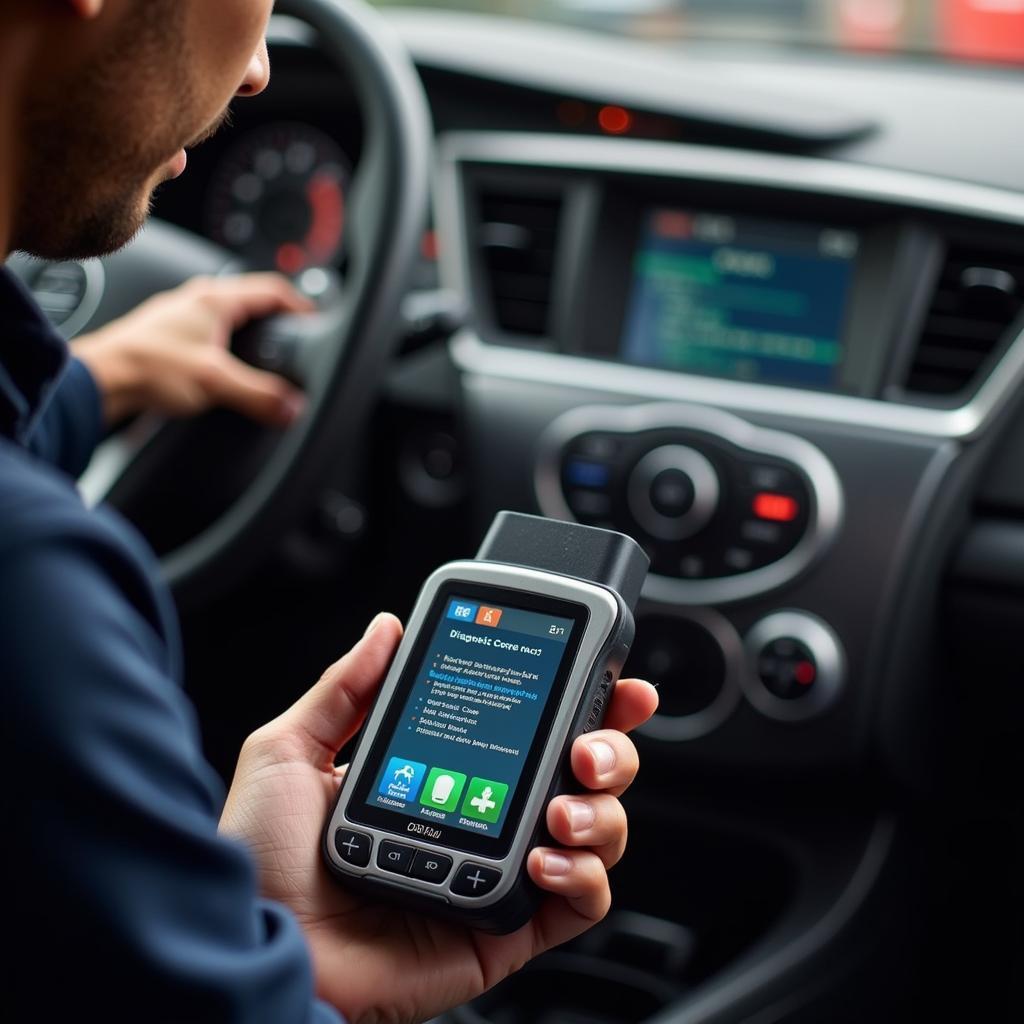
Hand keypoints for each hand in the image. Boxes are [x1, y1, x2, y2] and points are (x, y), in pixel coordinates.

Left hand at [71, 273, 313, 426]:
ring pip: (235, 320)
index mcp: (215, 297)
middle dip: (281, 324)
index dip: (303, 305)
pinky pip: (216, 337)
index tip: (319, 325)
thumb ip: (259, 395)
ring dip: (255, 338)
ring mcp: (185, 319)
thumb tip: (293, 406)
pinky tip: (234, 374)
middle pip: (256, 303)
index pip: (275, 289)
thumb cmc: (145, 367)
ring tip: (271, 362)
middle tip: (300, 344)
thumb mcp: (215, 382)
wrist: (100, 381)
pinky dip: (233, 352)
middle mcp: (200, 301)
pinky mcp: (174, 339)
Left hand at [219, 614, 657, 1023]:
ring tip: (561, 805)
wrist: (262, 948)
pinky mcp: (508, 928)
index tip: (609, 675)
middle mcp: (483, 818)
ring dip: (601, 809)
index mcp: (445, 772)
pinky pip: (582, 902)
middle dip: (610, 748)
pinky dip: (584, 874)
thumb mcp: (292, 751)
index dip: (579, 700)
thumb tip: (386, 629)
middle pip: (582, 773)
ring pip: (597, 830)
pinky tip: (545, 858)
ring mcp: (499, 871)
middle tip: (590, 744)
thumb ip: (344, 687)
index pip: (528, 727)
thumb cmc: (263, 860)